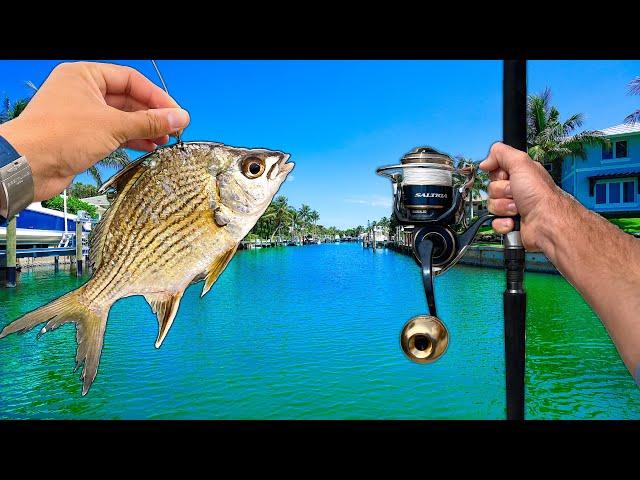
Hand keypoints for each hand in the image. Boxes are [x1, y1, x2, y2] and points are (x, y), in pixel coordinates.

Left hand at [0, 61, 189, 200]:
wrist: (28, 165)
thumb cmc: (56, 135)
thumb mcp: (113, 125)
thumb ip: (149, 122)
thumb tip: (177, 117)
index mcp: (85, 76)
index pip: (131, 80)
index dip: (156, 97)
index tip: (176, 112)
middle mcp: (83, 92)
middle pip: (128, 99)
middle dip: (152, 115)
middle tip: (174, 128)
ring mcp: (82, 115)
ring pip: (122, 118)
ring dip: (144, 129)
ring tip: (164, 140)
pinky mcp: (82, 136)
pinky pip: (114, 133)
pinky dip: (132, 140)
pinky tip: (148, 147)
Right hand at [479, 142, 564, 251]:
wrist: (546, 223)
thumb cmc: (541, 196)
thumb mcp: (521, 163)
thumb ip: (501, 154)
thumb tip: (485, 161)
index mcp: (521, 175)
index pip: (496, 172)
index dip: (498, 175)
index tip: (507, 177)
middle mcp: (518, 190)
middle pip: (491, 189)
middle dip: (501, 192)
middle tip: (515, 194)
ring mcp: (514, 208)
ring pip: (492, 206)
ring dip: (503, 208)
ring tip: (518, 208)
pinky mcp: (511, 223)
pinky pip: (494, 222)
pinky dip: (503, 223)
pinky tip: (514, 221)